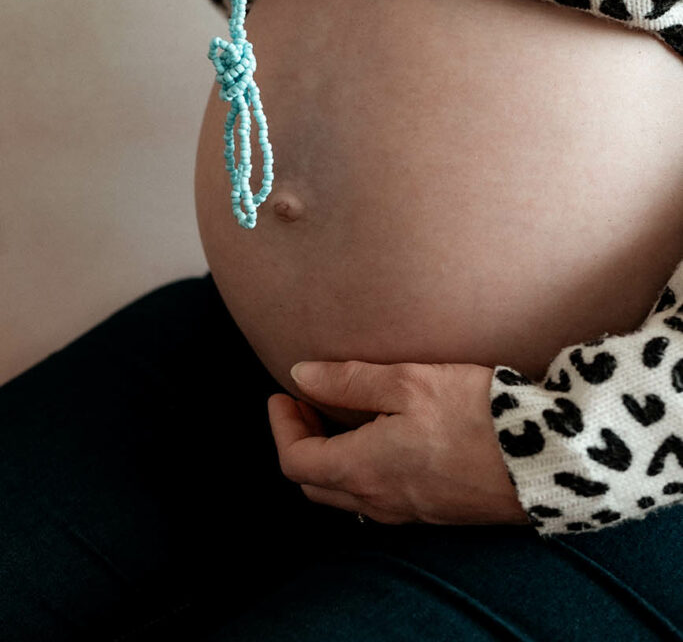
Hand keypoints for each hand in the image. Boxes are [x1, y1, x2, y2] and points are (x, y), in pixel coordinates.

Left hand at [268, 360, 530, 526]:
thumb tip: (300, 376)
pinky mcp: (435, 509)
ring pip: (346, 494)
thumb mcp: (407, 381)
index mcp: (364, 470)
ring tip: (341, 414)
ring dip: (330, 457)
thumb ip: (348, 381)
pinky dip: (361, 468)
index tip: (282, 393)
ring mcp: (409, 511)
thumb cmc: (475, 413)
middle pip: (315, 484)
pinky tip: (381, 436)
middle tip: (306, 402)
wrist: (546, 459)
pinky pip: (379, 498)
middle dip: (301, 442)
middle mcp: (380, 501)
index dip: (281, 426)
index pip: (295, 461)